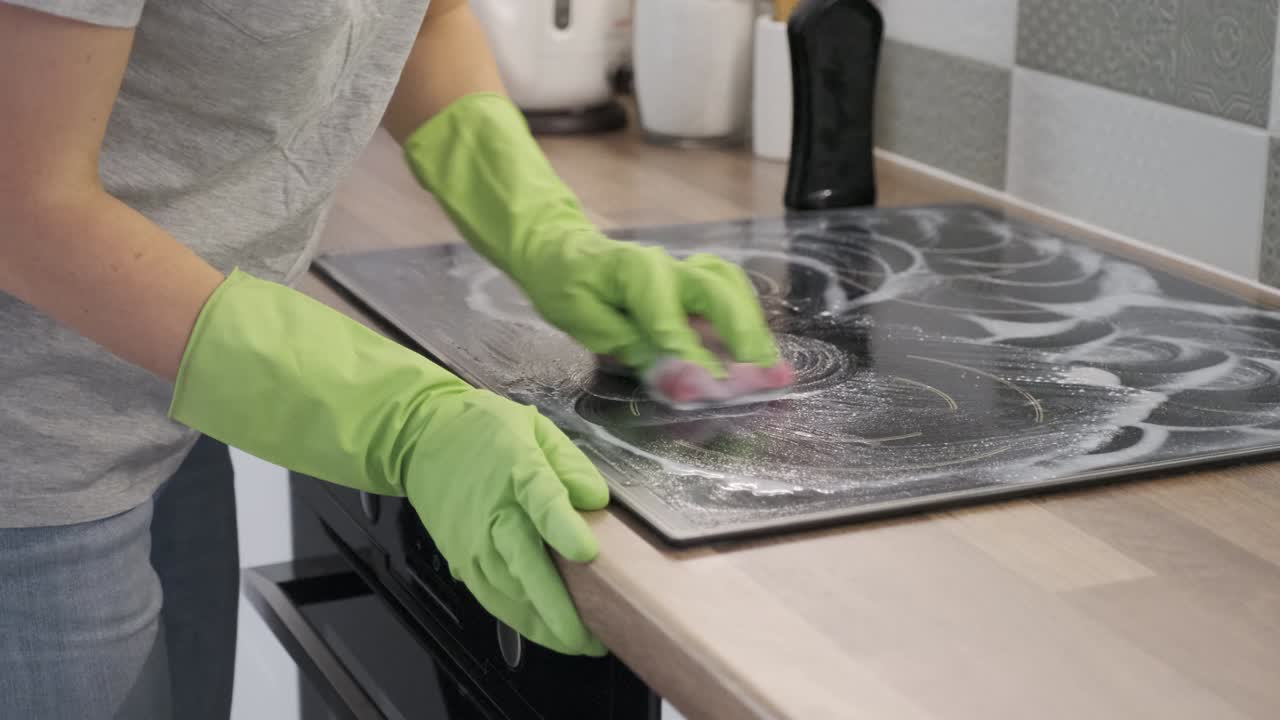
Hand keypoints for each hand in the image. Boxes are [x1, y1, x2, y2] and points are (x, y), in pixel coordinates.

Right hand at [405, 389, 609, 654]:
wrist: (421, 438)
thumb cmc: (484, 431)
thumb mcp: (535, 429)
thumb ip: (570, 463)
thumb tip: (595, 498)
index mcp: (518, 471)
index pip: (542, 503)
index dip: (564, 529)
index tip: (587, 553)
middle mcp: (493, 514)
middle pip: (525, 566)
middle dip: (557, 608)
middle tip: (589, 638)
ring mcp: (474, 543)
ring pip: (509, 595)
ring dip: (542, 625)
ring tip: (578, 643)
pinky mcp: (462, 561)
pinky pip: (492, 599)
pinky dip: (518, 621)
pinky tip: (544, 633)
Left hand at [512, 229, 780, 377]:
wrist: (563, 251)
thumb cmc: (567, 285)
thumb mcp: (582, 321)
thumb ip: (630, 347)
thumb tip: (676, 379)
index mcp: (634, 270)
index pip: (669, 318)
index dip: (691, 356)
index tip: (712, 389)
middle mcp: (668, 265)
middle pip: (716, 290)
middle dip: (742, 333)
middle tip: (763, 374)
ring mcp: (685, 270)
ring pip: (731, 288)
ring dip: (753, 326)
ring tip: (771, 366)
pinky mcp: (693, 281)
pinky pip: (729, 292)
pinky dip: (747, 320)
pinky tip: (758, 349)